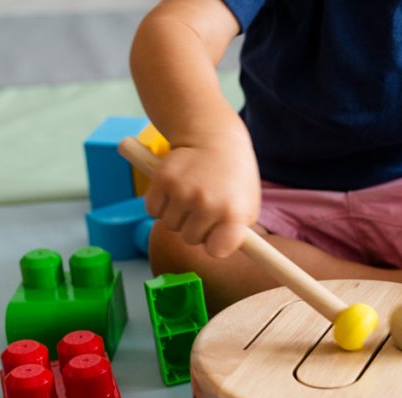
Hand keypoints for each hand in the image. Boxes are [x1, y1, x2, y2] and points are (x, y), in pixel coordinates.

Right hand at [145, 132, 260, 257]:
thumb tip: (222, 255)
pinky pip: (153, 209)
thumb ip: (238, 233)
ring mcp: (184, 192)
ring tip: (192, 195)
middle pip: (190, 240)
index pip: (217, 251)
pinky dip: (160, 203)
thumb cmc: (234, 179)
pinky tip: (176, 189)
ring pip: (170, 225)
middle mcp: (208, 204)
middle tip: (204, 207)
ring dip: (177, 215)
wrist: (215, 139)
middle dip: (195, 228)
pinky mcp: (162, 180)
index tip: (216, 236)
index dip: (214, 245)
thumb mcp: (248, 205)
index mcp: (234, 213)